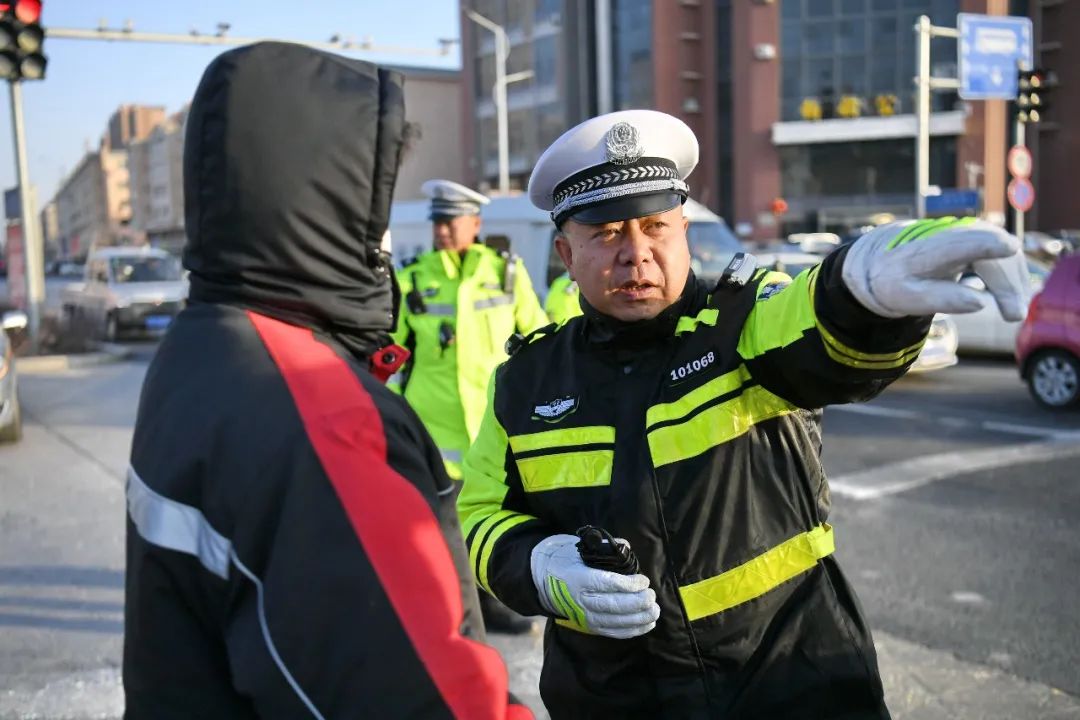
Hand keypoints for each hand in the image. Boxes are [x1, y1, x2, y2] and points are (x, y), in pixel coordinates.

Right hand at [530, 534, 658, 638]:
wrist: (545, 579)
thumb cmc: (566, 560)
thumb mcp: (581, 548)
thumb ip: (606, 548)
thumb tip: (627, 549)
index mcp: (579, 578)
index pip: (608, 584)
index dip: (629, 584)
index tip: (643, 580)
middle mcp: (582, 600)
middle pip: (614, 606)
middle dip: (637, 602)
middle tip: (651, 595)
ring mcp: (585, 616)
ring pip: (616, 621)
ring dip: (639, 618)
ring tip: (654, 610)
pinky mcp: (590, 626)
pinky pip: (614, 632)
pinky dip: (633, 630)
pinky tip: (647, 624)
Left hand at [841, 218, 1029, 320]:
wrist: (887, 262)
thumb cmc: (898, 284)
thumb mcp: (909, 300)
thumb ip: (942, 301)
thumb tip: (980, 303)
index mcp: (921, 252)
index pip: (954, 245)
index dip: (982, 245)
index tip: (1009, 248)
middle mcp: (944, 234)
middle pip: (986, 251)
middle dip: (1005, 281)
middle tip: (1014, 316)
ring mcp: (962, 231)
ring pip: (999, 247)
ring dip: (1012, 279)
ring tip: (1012, 313)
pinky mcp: (975, 234)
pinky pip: (1000, 250)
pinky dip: (1010, 274)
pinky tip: (1012, 297)